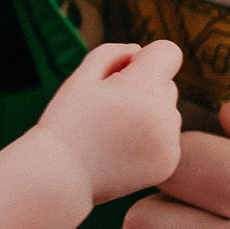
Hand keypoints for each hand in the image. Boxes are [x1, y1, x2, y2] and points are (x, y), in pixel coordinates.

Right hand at [33, 41, 183, 201]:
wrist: (60, 176)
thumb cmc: (67, 122)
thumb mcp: (81, 77)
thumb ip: (113, 53)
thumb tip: (139, 52)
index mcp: (144, 89)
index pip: (168, 52)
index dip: (146, 58)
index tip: (124, 74)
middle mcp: (164, 116)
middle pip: (168, 84)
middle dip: (144, 89)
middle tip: (109, 110)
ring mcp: (169, 143)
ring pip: (168, 113)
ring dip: (148, 116)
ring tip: (113, 133)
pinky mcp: (168, 164)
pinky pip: (167, 139)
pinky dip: (149, 141)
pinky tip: (121, 151)